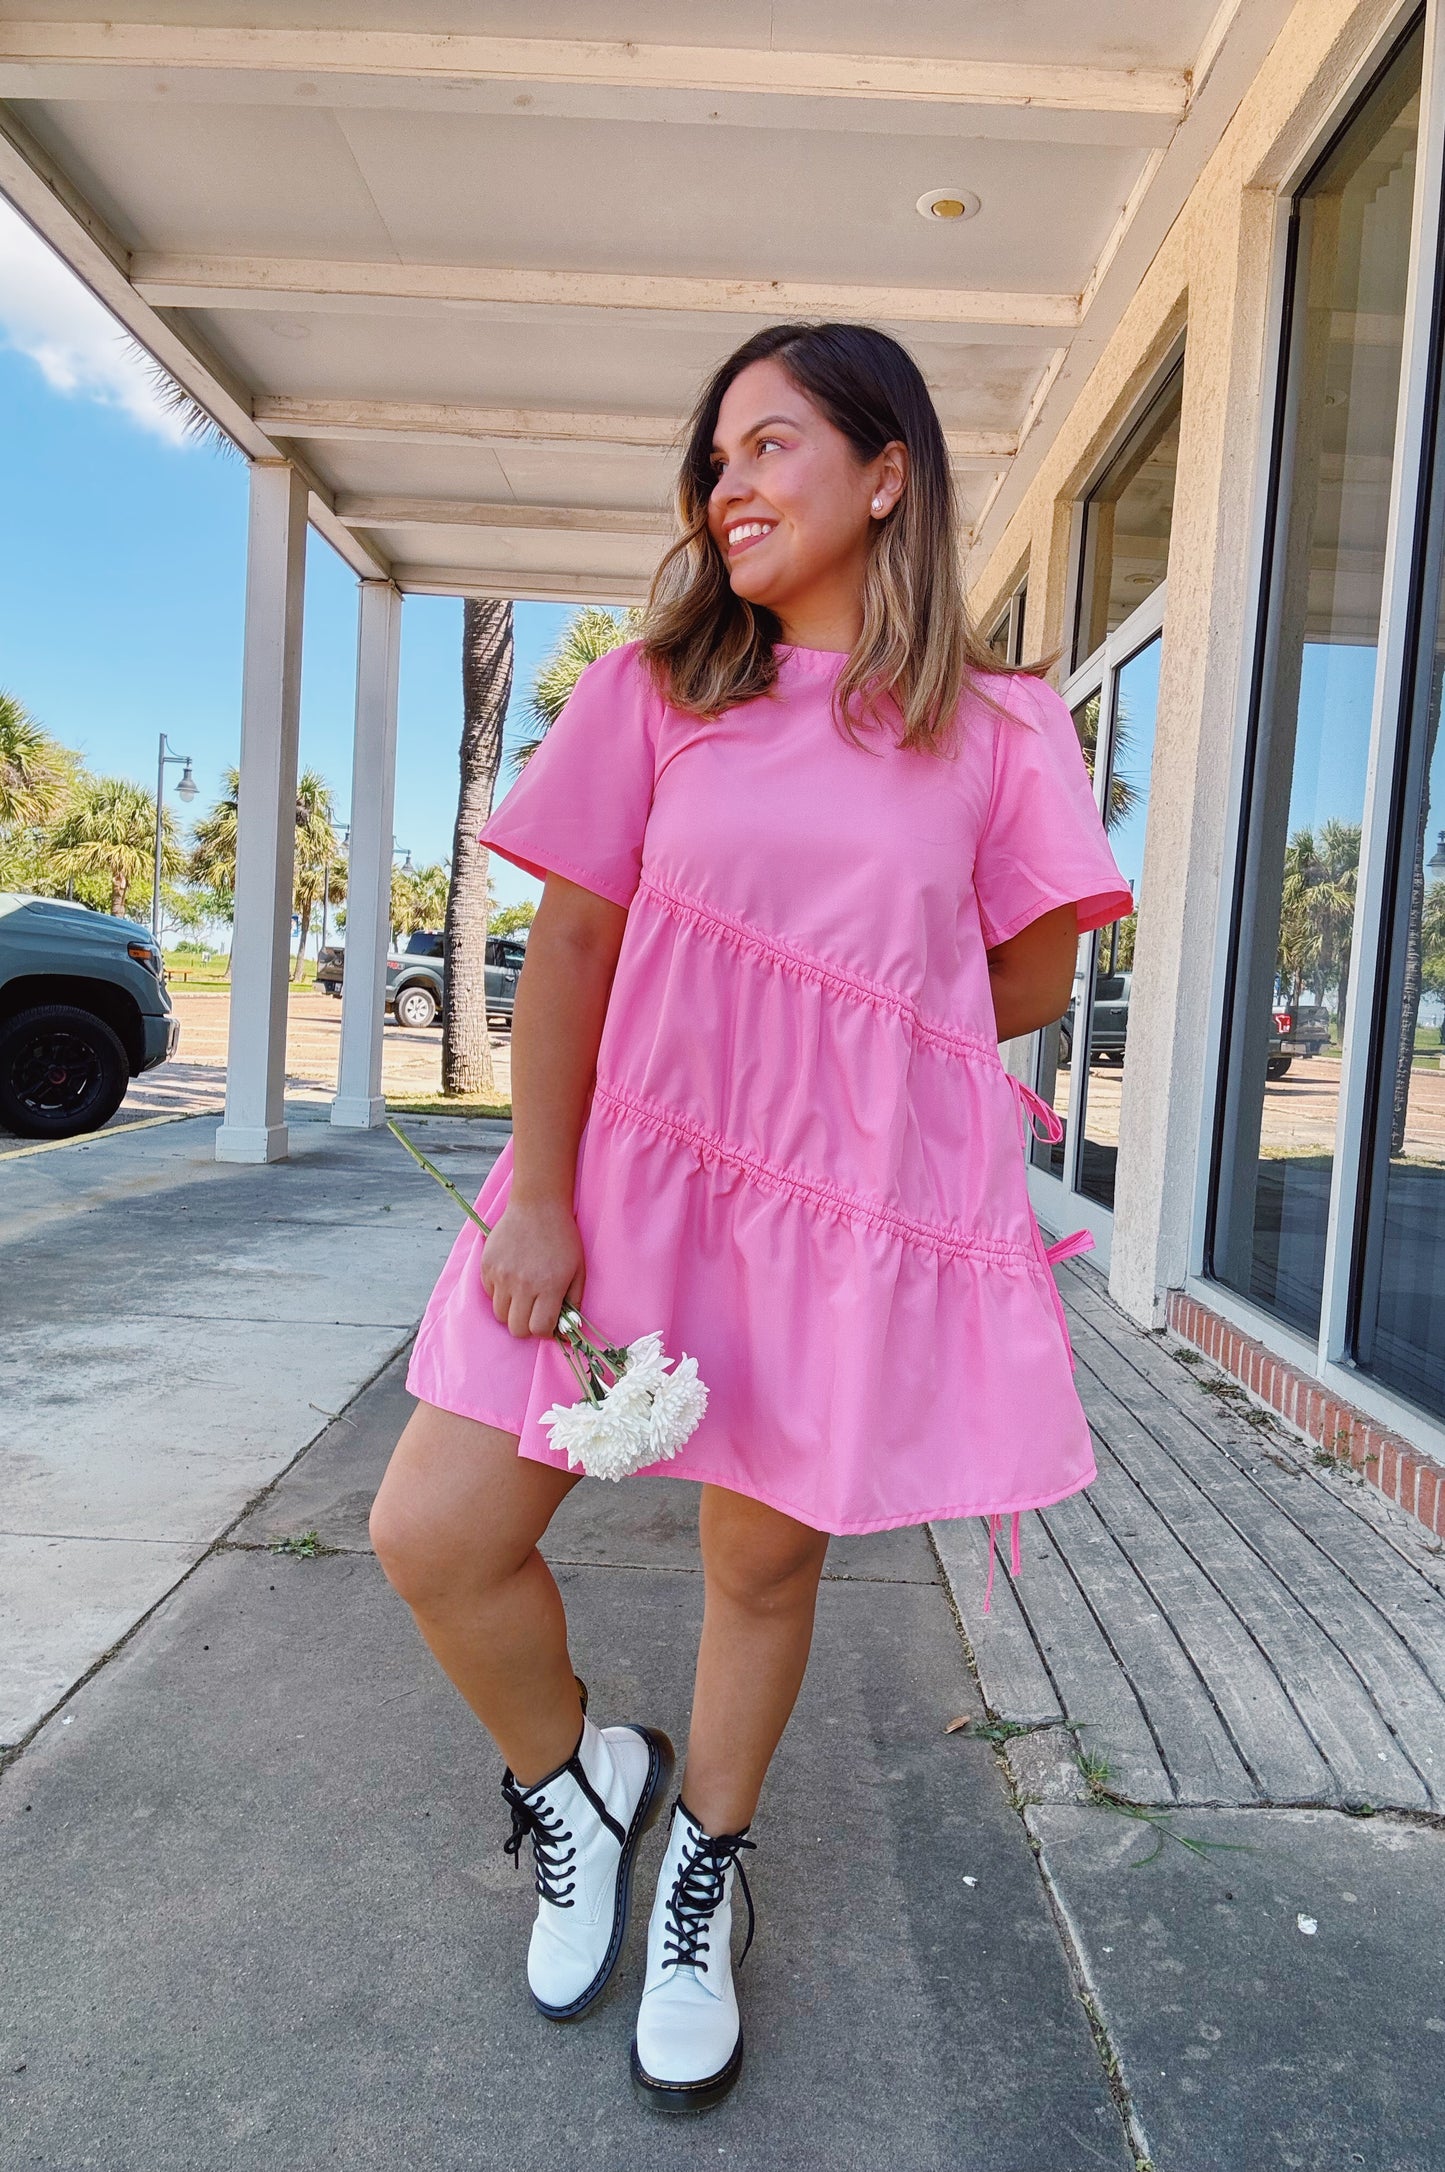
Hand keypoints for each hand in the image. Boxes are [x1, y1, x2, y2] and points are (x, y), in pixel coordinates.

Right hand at [479, 1198, 586, 1338]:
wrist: (538, 1206)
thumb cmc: (562, 1238)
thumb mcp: (578, 1270)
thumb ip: (573, 1303)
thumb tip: (567, 1330)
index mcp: (549, 1286)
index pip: (539, 1329)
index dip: (545, 1332)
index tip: (549, 1324)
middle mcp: (523, 1284)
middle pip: (516, 1328)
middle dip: (527, 1327)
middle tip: (535, 1313)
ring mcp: (501, 1275)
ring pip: (500, 1314)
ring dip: (512, 1311)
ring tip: (523, 1295)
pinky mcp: (487, 1266)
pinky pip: (490, 1294)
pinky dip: (500, 1293)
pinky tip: (512, 1277)